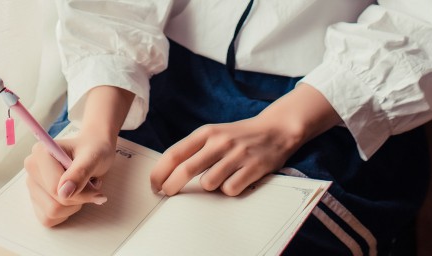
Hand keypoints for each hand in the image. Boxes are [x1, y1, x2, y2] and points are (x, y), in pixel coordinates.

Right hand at [24, 85, 134, 226]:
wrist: (96, 146)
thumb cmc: (96, 147)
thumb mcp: (94, 157)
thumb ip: (80, 173)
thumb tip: (64, 191)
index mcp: (40, 154)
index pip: (57, 191)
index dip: (80, 193)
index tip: (94, 183)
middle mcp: (31, 167)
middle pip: (53, 204)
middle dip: (78, 200)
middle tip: (91, 184)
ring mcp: (31, 182)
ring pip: (50, 213)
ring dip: (73, 206)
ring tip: (83, 188)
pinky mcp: (35, 194)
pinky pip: (48, 217)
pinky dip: (66, 211)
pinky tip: (74, 196)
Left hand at [150, 118, 299, 195]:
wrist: (276, 129)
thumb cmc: (238, 136)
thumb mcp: (213, 135)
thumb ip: (193, 150)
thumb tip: (167, 173)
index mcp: (206, 133)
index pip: (174, 154)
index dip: (159, 172)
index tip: (154, 185)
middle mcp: (220, 142)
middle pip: (186, 170)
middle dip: (172, 186)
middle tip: (168, 193)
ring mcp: (237, 155)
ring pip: (208, 183)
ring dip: (210, 186)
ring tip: (220, 177)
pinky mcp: (253, 168)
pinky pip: (230, 189)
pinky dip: (229, 189)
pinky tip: (236, 180)